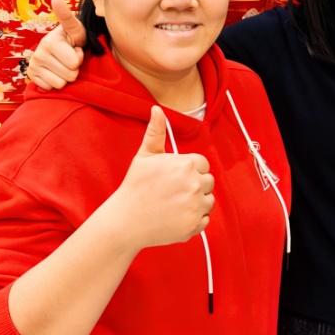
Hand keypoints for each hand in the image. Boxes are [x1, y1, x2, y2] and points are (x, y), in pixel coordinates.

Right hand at [27, 0, 86, 89]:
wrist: (61, 49)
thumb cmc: (73, 39)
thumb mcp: (75, 28)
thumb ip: (67, 16)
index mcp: (50, 42)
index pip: (74, 64)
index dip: (79, 57)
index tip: (74, 48)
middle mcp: (38, 53)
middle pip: (69, 76)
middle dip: (74, 69)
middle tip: (69, 58)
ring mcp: (33, 65)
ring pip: (60, 84)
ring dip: (65, 76)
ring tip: (63, 64)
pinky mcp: (31, 76)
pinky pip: (50, 88)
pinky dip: (55, 83)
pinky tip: (54, 71)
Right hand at [116, 107, 213, 248]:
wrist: (126, 221)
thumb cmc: (135, 186)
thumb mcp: (144, 156)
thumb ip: (155, 131)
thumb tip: (157, 109)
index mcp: (186, 164)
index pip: (203, 164)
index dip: (190, 170)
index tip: (175, 178)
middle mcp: (194, 184)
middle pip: (208, 182)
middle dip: (194, 186)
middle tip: (172, 193)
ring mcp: (196, 206)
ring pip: (208, 201)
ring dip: (196, 203)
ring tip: (174, 205)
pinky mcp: (195, 225)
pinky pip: (205, 219)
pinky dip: (194, 220)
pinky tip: (175, 217)